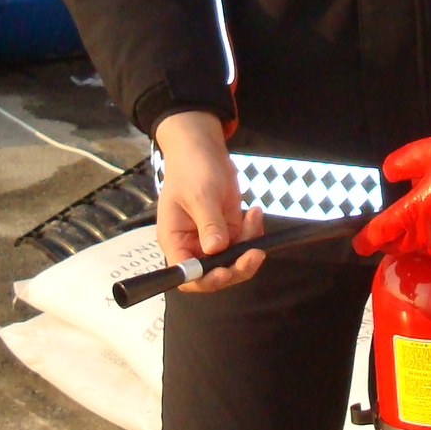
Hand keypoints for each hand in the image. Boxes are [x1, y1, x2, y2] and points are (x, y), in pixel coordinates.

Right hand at [154, 112, 266, 293]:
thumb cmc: (192, 168)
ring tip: (253, 216)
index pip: (186, 274)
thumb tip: (215, 249)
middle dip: (236, 267)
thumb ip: (208, 223)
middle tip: (255, 253)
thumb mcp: (201, 195)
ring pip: (233, 260)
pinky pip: (244, 243)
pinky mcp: (228, 231)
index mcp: (175, 240)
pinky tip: (254, 212)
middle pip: (214, 274)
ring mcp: (212, 240)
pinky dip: (253, 233)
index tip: (224, 272)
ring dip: (249, 245)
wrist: (204, 150)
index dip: (204, 279)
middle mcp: (192, 246)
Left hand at [354, 134, 430, 262]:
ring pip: (424, 247)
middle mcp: (427, 235)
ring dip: (417, 240)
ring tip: (421, 226)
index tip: (359, 244)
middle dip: (391, 241)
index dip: (367, 239)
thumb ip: (405, 162)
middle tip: (388, 235)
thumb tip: (388, 173)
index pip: (382, 231)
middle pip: (401, 244)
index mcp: (414, 211)